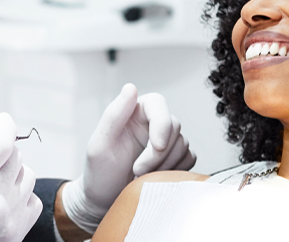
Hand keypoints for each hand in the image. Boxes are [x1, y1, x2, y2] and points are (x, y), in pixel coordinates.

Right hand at [0, 114, 41, 241]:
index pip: (1, 143)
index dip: (4, 125)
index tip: (1, 120)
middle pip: (15, 156)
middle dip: (2, 148)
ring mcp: (8, 221)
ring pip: (27, 174)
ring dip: (13, 170)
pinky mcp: (16, 234)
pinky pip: (33, 199)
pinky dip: (21, 193)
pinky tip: (0, 198)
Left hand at [62, 84, 194, 233]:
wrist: (104, 201)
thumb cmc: (99, 172)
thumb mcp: (99, 145)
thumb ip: (114, 115)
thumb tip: (131, 88)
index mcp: (132, 113)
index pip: (158, 103)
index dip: (162, 123)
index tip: (157, 146)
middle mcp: (150, 123)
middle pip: (173, 126)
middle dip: (159, 153)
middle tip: (138, 171)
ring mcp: (164, 140)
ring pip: (182, 143)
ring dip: (165, 164)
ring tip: (142, 177)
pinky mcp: (174, 158)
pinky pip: (189, 158)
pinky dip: (176, 170)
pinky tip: (157, 178)